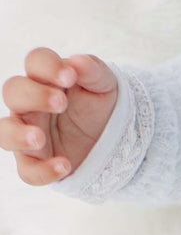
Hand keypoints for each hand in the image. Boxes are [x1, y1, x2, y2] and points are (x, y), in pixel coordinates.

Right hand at [1, 48, 118, 186]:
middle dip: (34, 95)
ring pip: (5, 132)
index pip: (35, 63)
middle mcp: (30, 105)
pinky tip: (65, 166)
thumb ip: (93, 72)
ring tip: (38, 137)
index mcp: (45, 80)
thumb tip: (78, 63)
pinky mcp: (38, 162)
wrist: (115, 140)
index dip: (48, 66)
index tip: (70, 76)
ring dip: (17, 134)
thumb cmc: (101, 107)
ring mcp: (30, 133)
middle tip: (61, 103)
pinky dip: (42, 171)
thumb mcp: (105, 87)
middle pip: (13, 92)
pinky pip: (28, 171)